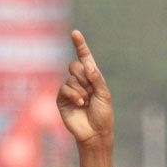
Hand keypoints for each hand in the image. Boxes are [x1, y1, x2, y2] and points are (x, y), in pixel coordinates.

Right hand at [56, 30, 113, 145]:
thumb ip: (96, 78)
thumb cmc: (103, 115)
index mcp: (92, 78)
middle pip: (75, 66)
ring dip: (82, 91)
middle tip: (91, 91)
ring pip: (71, 78)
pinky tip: (80, 104)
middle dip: (84, 77)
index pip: (85, 58)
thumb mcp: (104, 95)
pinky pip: (64, 88)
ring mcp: (70, 90)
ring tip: (86, 103)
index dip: (80, 45)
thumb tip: (86, 63)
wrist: (95, 133)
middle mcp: (80, 82)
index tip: (75, 33)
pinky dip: (74, 95)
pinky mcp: (61, 99)